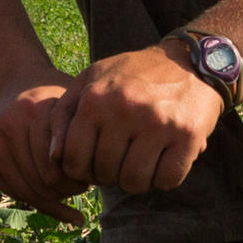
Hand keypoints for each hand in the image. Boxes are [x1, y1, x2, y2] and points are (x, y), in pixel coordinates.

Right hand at [0, 75, 94, 221]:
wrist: (11, 86)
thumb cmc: (54, 98)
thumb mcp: (72, 103)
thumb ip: (85, 128)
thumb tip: (107, 168)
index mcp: (34, 111)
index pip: (61, 165)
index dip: (80, 177)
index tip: (93, 176)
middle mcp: (9, 127)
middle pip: (46, 181)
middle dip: (68, 189)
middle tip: (83, 185)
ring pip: (31, 192)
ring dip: (54, 198)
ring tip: (70, 190)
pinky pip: (18, 193)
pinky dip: (38, 202)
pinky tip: (56, 201)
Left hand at [54, 47, 227, 196]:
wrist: (189, 60)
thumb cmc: (131, 75)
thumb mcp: (90, 81)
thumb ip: (64, 116)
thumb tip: (53, 157)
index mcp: (95, 99)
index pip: (73, 159)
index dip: (80, 170)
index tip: (93, 163)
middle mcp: (125, 110)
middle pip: (104, 173)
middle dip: (109, 174)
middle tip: (120, 160)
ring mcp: (158, 124)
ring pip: (134, 182)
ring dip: (135, 180)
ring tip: (139, 162)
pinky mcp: (188, 135)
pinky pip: (167, 180)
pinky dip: (163, 178)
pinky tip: (162, 161)